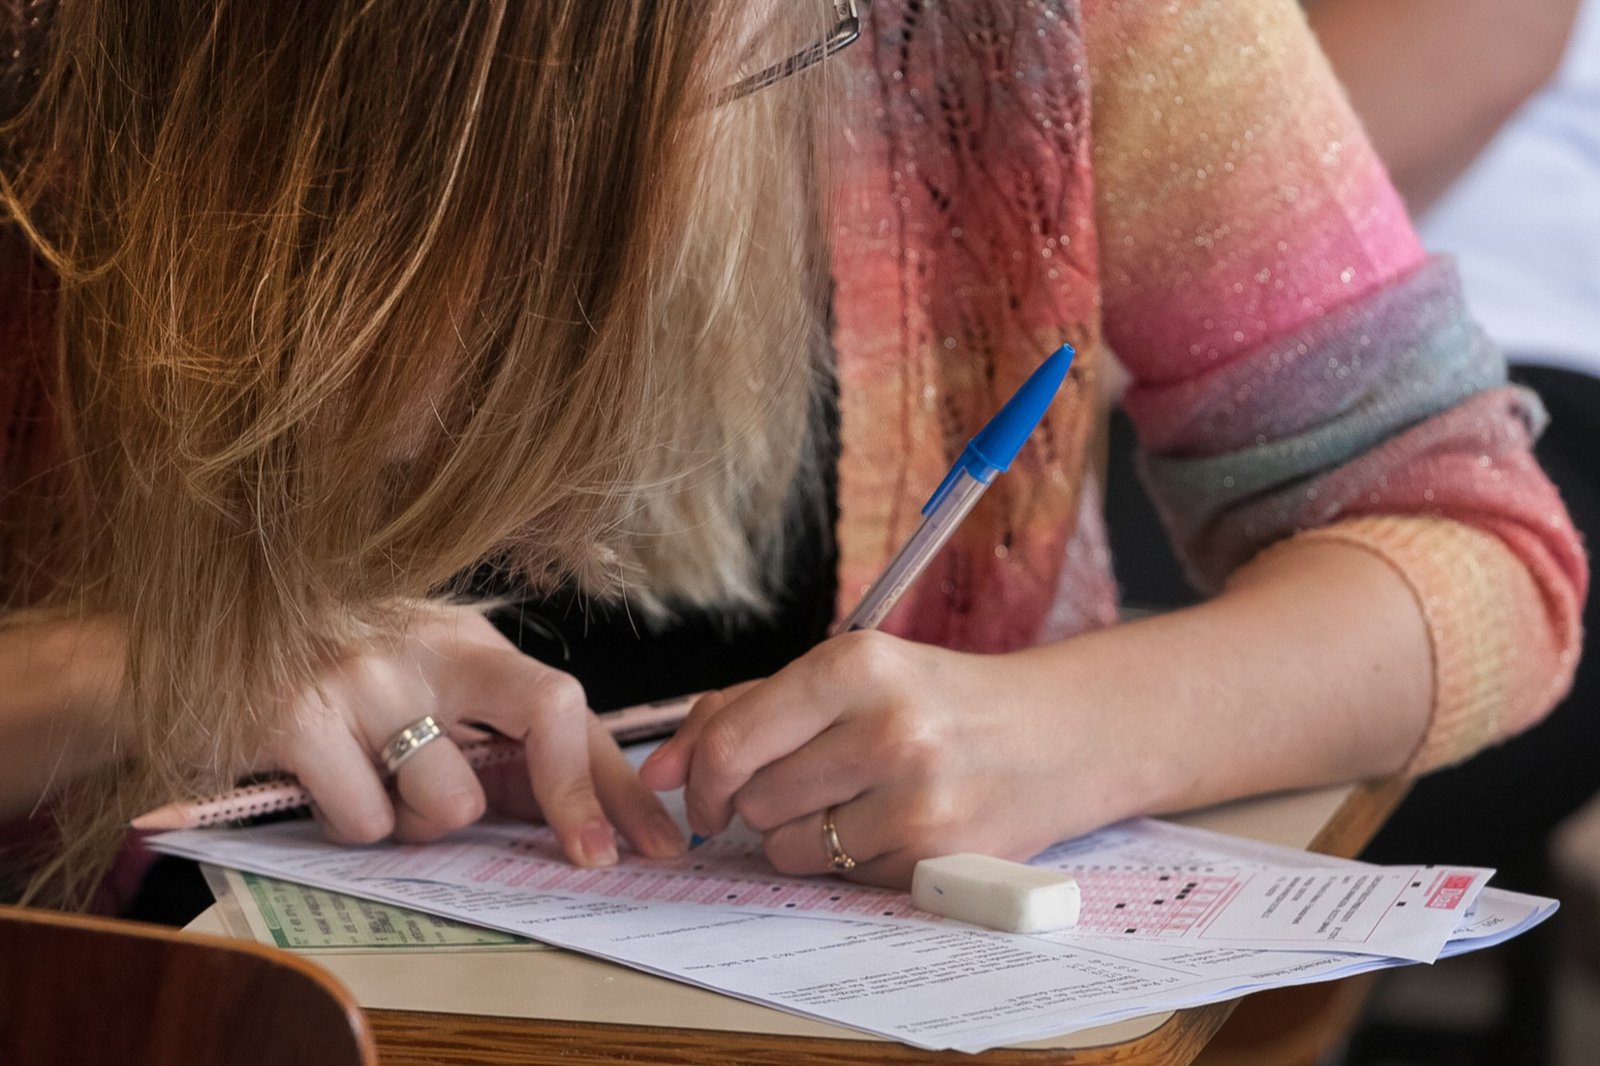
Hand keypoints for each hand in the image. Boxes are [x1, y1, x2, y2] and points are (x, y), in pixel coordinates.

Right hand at [261, 603, 683, 863]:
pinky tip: (328, 784)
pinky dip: (351, 823)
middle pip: (546, 718)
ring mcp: (365, 677)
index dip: (614, 783)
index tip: (646, 845)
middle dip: (568, 800)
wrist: (210, 642)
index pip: (567, 705)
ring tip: (383, 787)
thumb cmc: (340, 679)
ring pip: (450, 802)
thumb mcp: (429, 688)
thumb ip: (501, 742)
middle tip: (571, 848)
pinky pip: (364, 822)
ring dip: (423, 822)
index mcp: (468, 638)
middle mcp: (427, 645)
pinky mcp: (297, 718)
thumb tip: (592, 821)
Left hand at [638, 631, 1109, 886]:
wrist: (1053, 734)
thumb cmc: (934, 699)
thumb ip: (742, 709)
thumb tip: (657, 772)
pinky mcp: (935, 855)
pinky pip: (840, 877)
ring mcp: (915, 799)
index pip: (733, 741)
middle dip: (762, 800)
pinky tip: (891, 823)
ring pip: (789, 848)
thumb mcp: (847, 673)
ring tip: (855, 799)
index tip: (706, 790)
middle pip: (754, 800)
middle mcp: (887, 729)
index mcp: (855, 664)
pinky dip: (850, 859)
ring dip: (802, 834)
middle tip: (812, 779)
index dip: (701, 777)